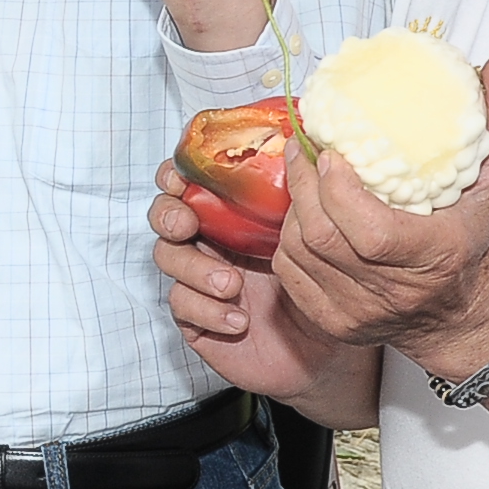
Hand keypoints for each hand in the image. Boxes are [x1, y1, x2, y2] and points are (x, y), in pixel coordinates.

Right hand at [150, 161, 354, 405]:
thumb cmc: (320, 286)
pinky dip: (207, 310)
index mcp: (231, 215)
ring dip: (195, 268)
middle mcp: (210, 243)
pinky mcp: (196, 318)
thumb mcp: (311, 234)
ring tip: (232, 285)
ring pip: (168, 259)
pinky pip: (181, 305)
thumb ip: (297, 196)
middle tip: (187, 224)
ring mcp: (198, 281)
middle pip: (164, 217)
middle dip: (169, 215)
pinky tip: (239, 320)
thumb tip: (303, 141)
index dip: (174, 176)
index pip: (187, 184)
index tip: (180, 178)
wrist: (324, 348)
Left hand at [269, 50, 488, 379]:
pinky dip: (289, 240)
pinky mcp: (331, 324)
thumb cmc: (471, 244)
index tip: (331, 153)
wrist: (458, 317)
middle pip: (322, 237)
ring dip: (294, 208)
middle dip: (304, 185)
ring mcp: (356, 314)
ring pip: (299, 253)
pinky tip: (302, 215)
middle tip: (302, 148)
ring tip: (303, 176)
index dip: (338, 191)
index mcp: (432, 258)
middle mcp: (391, 293)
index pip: (369, 233)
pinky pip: (289, 275)